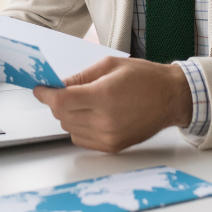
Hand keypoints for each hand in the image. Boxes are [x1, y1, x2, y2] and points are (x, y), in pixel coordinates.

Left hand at [33, 56, 192, 152]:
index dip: (45, 95)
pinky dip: (79, 127)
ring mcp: (109, 136)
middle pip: (62, 116)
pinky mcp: (113, 146)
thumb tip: (59, 85)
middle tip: (63, 91)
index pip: (61, 101)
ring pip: (69, 129)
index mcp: (104, 96)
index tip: (40, 89)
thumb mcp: (110, 66)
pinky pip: (81, 139)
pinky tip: (91, 115)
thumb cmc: (145, 78)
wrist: (171, 98)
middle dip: (57, 103)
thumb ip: (81, 77)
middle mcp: (105, 120)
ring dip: (68, 115)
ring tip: (83, 102)